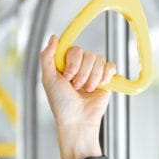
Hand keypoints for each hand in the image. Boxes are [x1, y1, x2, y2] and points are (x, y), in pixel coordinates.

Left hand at [40, 35, 114, 158]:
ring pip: (99, 60)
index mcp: (65, 65)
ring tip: (85, 90)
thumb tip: (53, 37)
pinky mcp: (106, 78)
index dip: (72, 61)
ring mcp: (93, 72)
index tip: (67, 75)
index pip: (74, 49)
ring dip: (91, 78)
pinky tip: (99, 86)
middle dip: (81, 73)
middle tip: (75, 87)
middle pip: (87, 54)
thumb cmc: (61, 104)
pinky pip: (111, 66)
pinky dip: (105, 76)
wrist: (78, 121)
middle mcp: (79, 66)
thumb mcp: (48, 79)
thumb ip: (47, 57)